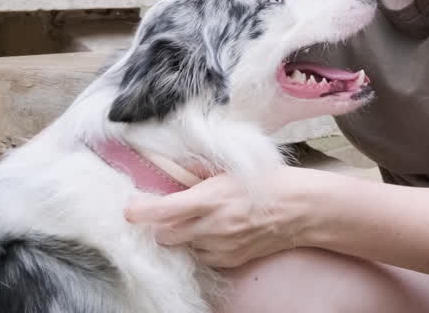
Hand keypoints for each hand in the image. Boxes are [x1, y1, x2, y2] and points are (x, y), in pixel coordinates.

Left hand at [124, 168, 305, 268]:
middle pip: (164, 236)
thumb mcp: (229, 168)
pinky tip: (214, 232)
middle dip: (160, 226)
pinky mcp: (230, 260)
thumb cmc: (266, 181)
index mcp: (210, 198)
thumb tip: (169, 168)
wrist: (298, 209)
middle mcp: (212, 227)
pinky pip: (203, 257)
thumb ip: (197, 172)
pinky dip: (201, 246)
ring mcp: (221, 247)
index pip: (162, 211)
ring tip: (198, 221)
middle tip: (168, 212)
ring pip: (183, 248)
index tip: (130, 208)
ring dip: (182, 237)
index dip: (139, 211)